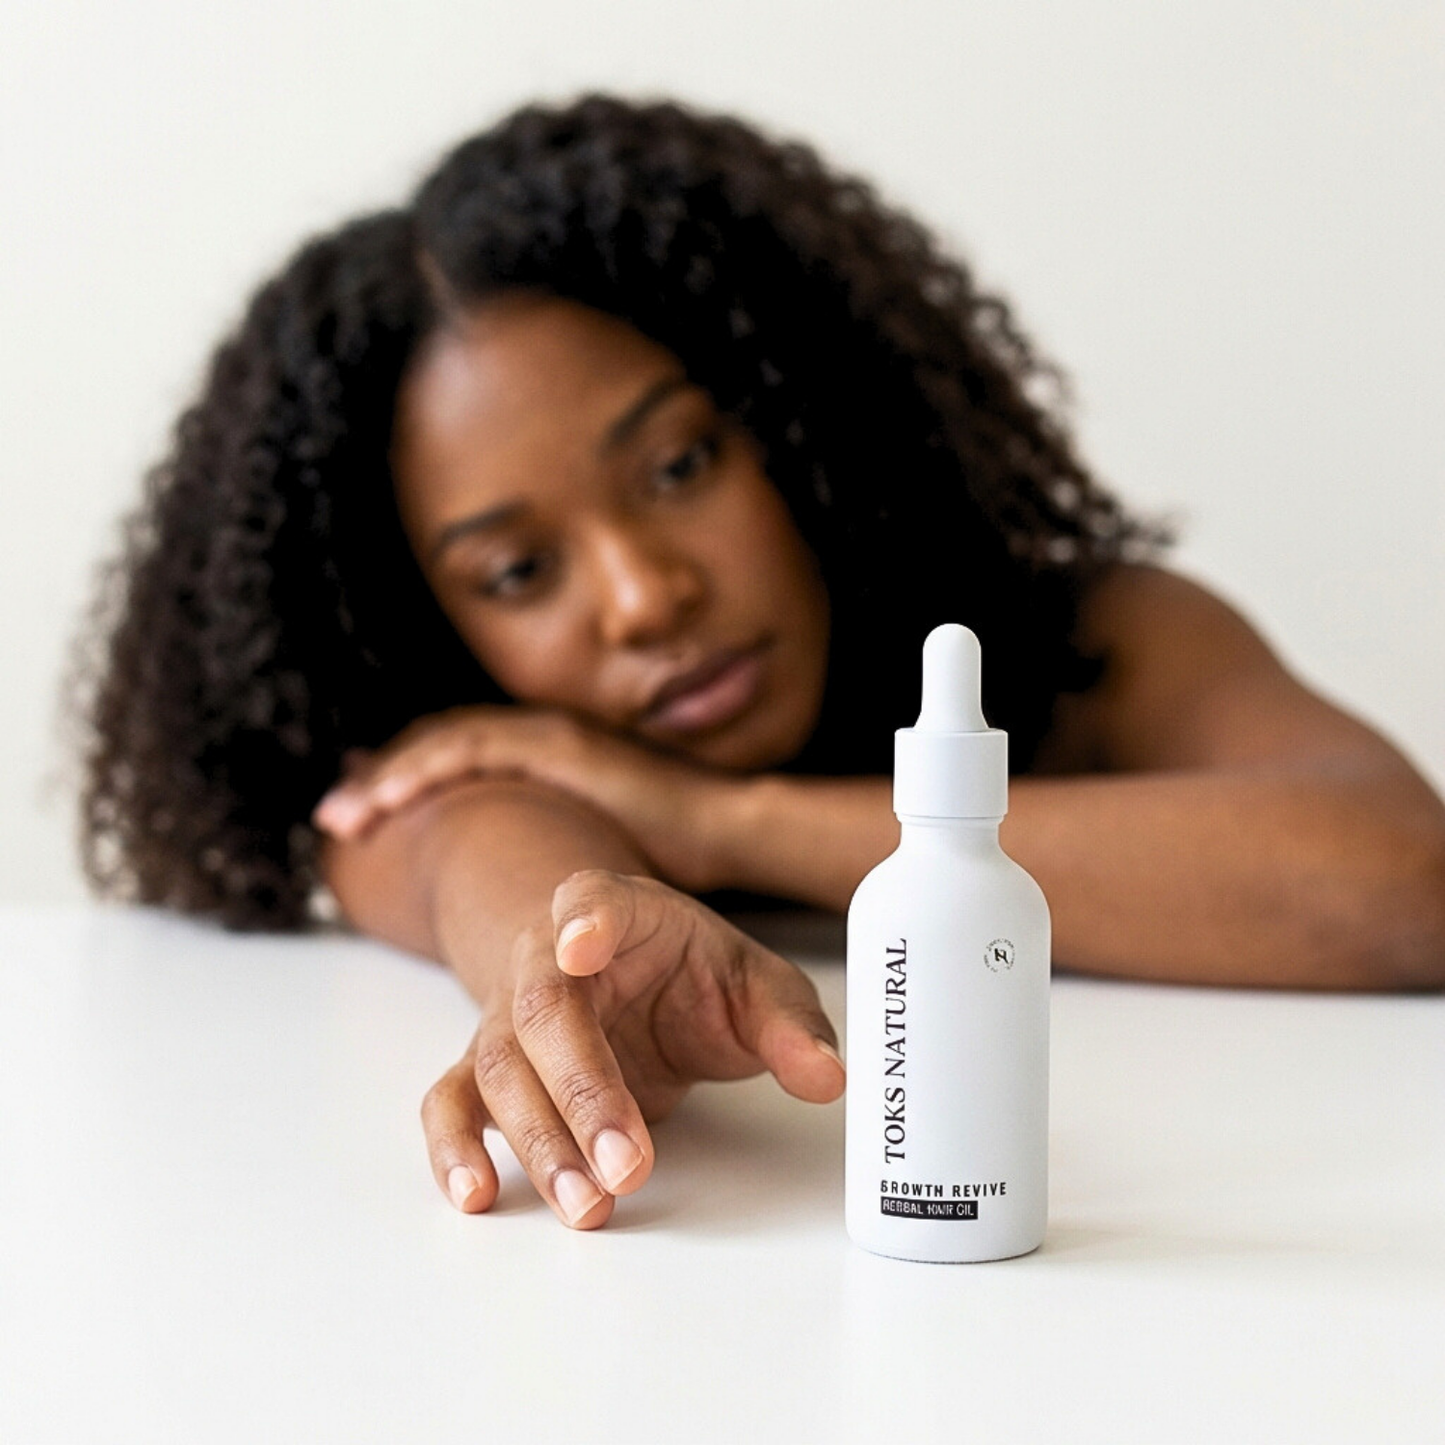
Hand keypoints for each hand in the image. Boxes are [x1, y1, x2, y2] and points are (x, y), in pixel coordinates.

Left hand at [312, 707, 736, 893]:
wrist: (728, 827)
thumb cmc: (673, 847)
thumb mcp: (591, 852)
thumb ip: (549, 857)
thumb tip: (515, 896)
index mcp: (545, 757)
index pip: (458, 759)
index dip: (407, 784)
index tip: (362, 820)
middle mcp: (540, 736)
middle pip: (438, 747)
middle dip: (382, 781)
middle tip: (336, 821)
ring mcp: (549, 735)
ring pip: (444, 743)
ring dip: (389, 778)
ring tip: (345, 818)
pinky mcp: (559, 747)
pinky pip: (472, 749)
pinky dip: (424, 771)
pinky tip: (389, 800)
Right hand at [425, 868, 845, 1228]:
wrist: (618, 967)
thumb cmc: (687, 970)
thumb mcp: (752, 981)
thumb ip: (790, 1024)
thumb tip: (826, 1076)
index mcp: (614, 911)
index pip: (592, 900)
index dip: (584, 920)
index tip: (582, 944)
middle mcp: (544, 957)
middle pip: (543, 1011)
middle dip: (582, 1091)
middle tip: (629, 1164)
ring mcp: (506, 1013)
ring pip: (499, 1068)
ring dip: (539, 1142)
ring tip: (589, 1206)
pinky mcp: (487, 1068)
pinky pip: (452, 1101)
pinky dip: (454, 1146)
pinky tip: (479, 1193)